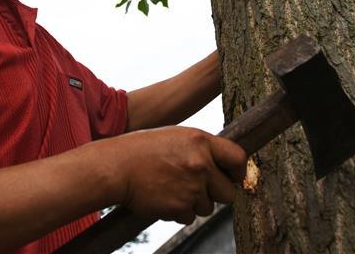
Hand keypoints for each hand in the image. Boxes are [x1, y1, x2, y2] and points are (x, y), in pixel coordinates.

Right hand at [106, 126, 246, 224]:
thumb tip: (224, 164)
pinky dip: (179, 211)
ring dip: (194, 202)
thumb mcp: (177, 137)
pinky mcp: (179, 207)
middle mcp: (200, 164)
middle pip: (228, 192)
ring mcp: (191, 188)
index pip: (238, 158)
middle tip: (199, 187)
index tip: (233, 177)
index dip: (238, 171)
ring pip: (207, 207)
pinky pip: (189, 217)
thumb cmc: (143, 149)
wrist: (116, 168)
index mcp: (201, 142)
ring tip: (172, 187)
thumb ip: (202, 148)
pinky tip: (164, 196)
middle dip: (216, 193)